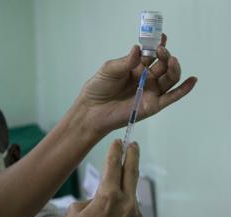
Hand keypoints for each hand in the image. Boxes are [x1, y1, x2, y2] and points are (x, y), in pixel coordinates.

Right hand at [59, 140, 141, 216]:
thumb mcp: (76, 210)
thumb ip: (94, 197)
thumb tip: (103, 196)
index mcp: (108, 197)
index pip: (113, 167)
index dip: (115, 152)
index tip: (118, 142)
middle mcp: (126, 205)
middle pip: (132, 173)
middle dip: (132, 156)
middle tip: (133, 145)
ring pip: (130, 193)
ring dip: (124, 186)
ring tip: (117, 182)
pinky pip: (130, 209)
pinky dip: (123, 205)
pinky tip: (113, 210)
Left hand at [80, 34, 196, 133]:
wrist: (92, 111)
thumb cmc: (98, 88)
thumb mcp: (109, 70)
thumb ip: (124, 61)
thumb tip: (138, 49)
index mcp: (136, 67)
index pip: (151, 54)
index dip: (157, 45)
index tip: (160, 36)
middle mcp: (146, 78)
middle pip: (163, 65)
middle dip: (165, 55)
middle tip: (160, 49)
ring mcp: (151, 91)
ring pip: (170, 78)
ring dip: (174, 68)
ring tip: (171, 59)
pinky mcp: (152, 105)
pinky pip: (172, 97)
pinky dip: (184, 89)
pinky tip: (192, 80)